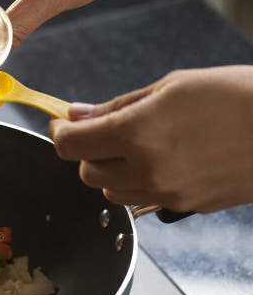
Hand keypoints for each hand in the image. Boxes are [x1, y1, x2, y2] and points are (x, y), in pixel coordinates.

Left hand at [49, 66, 252, 212]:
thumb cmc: (239, 96)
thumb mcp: (172, 87)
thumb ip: (117, 106)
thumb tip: (78, 115)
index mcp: (138, 134)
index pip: (70, 146)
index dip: (59, 133)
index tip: (62, 124)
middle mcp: (147, 171)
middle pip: (86, 173)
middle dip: (88, 152)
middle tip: (105, 130)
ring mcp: (167, 194)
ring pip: (111, 192)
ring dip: (111, 171)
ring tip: (138, 145)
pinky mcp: (185, 207)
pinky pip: (142, 200)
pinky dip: (138, 183)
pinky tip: (162, 160)